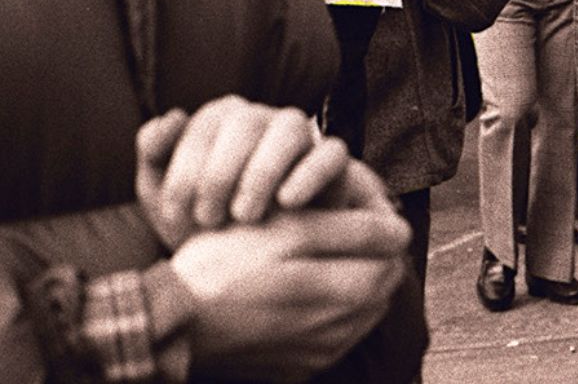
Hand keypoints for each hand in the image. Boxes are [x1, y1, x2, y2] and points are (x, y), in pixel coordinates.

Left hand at [136, 98, 352, 248]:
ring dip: (263, 172)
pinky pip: (331, 153)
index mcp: (221, 118)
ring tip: (245, 216)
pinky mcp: (332, 162)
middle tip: (210, 219)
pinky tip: (287, 203)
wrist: (246, 261)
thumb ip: (153, 154)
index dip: (186, 170)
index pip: (204, 125)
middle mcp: (262, 118)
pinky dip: (310, 175)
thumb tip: (171, 118)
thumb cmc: (200, 221)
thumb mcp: (162, 194)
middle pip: (245, 121)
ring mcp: (301, 136)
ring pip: (290, 129)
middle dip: (221, 174)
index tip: (178, 215)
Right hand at [169, 207, 409, 380]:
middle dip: (369, 258)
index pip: (394, 257)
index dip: (382, 231)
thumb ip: (352, 231)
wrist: (169, 323)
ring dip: (351, 287)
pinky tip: (296, 297)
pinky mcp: (297, 370)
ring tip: (312, 264)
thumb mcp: (287, 230)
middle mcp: (340, 331)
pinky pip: (333, 338)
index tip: (359, 216)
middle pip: (380, 286)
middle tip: (335, 235)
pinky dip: (327, 315)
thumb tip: (401, 233)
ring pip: (360, 313)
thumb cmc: (225, 264)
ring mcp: (319, 355)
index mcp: (345, 293)